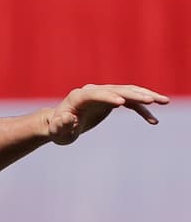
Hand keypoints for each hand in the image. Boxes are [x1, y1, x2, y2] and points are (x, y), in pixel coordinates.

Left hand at [46, 83, 168, 143]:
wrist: (60, 126)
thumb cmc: (57, 130)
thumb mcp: (57, 131)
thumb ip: (61, 125)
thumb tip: (66, 118)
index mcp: (80, 96)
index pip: (97, 93)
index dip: (109, 97)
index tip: (122, 103)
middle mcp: (94, 91)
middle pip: (119, 90)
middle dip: (135, 95)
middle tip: (152, 100)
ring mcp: (105, 95)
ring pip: (129, 93)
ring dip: (146, 97)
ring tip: (163, 102)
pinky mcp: (111, 101)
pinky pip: (130, 103)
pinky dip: (142, 110)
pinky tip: (153, 121)